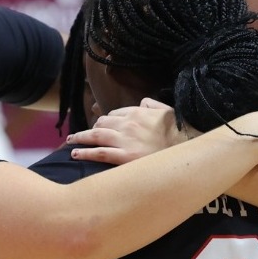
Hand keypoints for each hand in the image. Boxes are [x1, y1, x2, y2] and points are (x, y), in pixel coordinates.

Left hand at [68, 98, 186, 164]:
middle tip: (83, 135)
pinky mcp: (124, 157)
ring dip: (80, 138)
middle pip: (101, 124)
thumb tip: (143, 101)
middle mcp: (127, 124)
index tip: (101, 126)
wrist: (187, 147)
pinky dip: (84, 153)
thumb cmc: (180, 131)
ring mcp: (124, 141)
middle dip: (91, 129)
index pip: (114, 114)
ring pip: (95, 137)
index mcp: (137, 112)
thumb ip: (153, 105)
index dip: (106, 121)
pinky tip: (75, 154)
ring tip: (70, 141)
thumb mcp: (167, 111)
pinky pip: (99, 153)